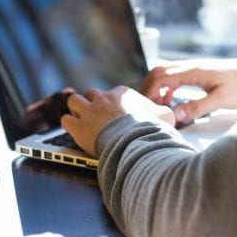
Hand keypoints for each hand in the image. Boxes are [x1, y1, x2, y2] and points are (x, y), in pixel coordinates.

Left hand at [60, 86, 174, 153]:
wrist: (135, 143)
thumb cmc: (151, 130)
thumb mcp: (166, 117)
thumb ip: (166, 112)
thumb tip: (171, 113)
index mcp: (122, 94)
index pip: (113, 93)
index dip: (113, 104)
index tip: (116, 114)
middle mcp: (103, 98)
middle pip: (91, 94)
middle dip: (92, 103)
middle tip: (96, 116)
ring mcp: (89, 111)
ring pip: (74, 101)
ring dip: (76, 110)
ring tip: (81, 119)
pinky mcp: (78, 127)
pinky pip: (66, 120)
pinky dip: (69, 124)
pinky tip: (74, 130)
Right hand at [140, 58, 236, 124]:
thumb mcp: (221, 99)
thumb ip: (198, 107)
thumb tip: (175, 116)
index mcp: (194, 71)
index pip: (161, 77)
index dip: (150, 93)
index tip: (149, 109)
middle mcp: (191, 66)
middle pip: (158, 71)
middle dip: (148, 88)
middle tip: (147, 107)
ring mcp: (195, 68)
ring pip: (166, 72)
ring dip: (157, 87)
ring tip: (158, 106)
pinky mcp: (200, 73)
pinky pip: (176, 76)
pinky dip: (167, 87)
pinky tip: (171, 100)